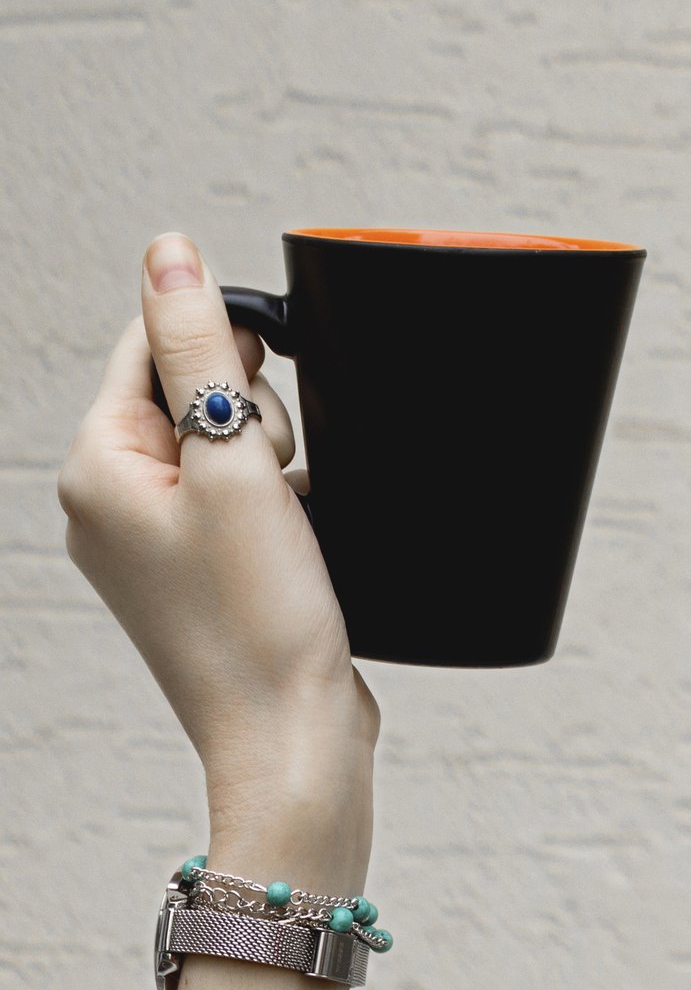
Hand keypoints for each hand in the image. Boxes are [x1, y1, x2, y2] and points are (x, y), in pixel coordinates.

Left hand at [58, 236, 374, 886]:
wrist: (292, 738)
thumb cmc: (260, 618)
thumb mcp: (235, 463)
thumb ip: (201, 350)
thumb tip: (169, 250)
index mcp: (95, 468)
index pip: (153, 346)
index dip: (229, 344)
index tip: (279, 377)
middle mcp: (108, 501)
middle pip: (194, 392)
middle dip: (260, 414)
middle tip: (276, 480)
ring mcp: (152, 542)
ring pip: (229, 444)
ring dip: (278, 464)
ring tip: (290, 525)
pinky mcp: (201, 571)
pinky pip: (244, 496)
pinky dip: (283, 505)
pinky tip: (296, 547)